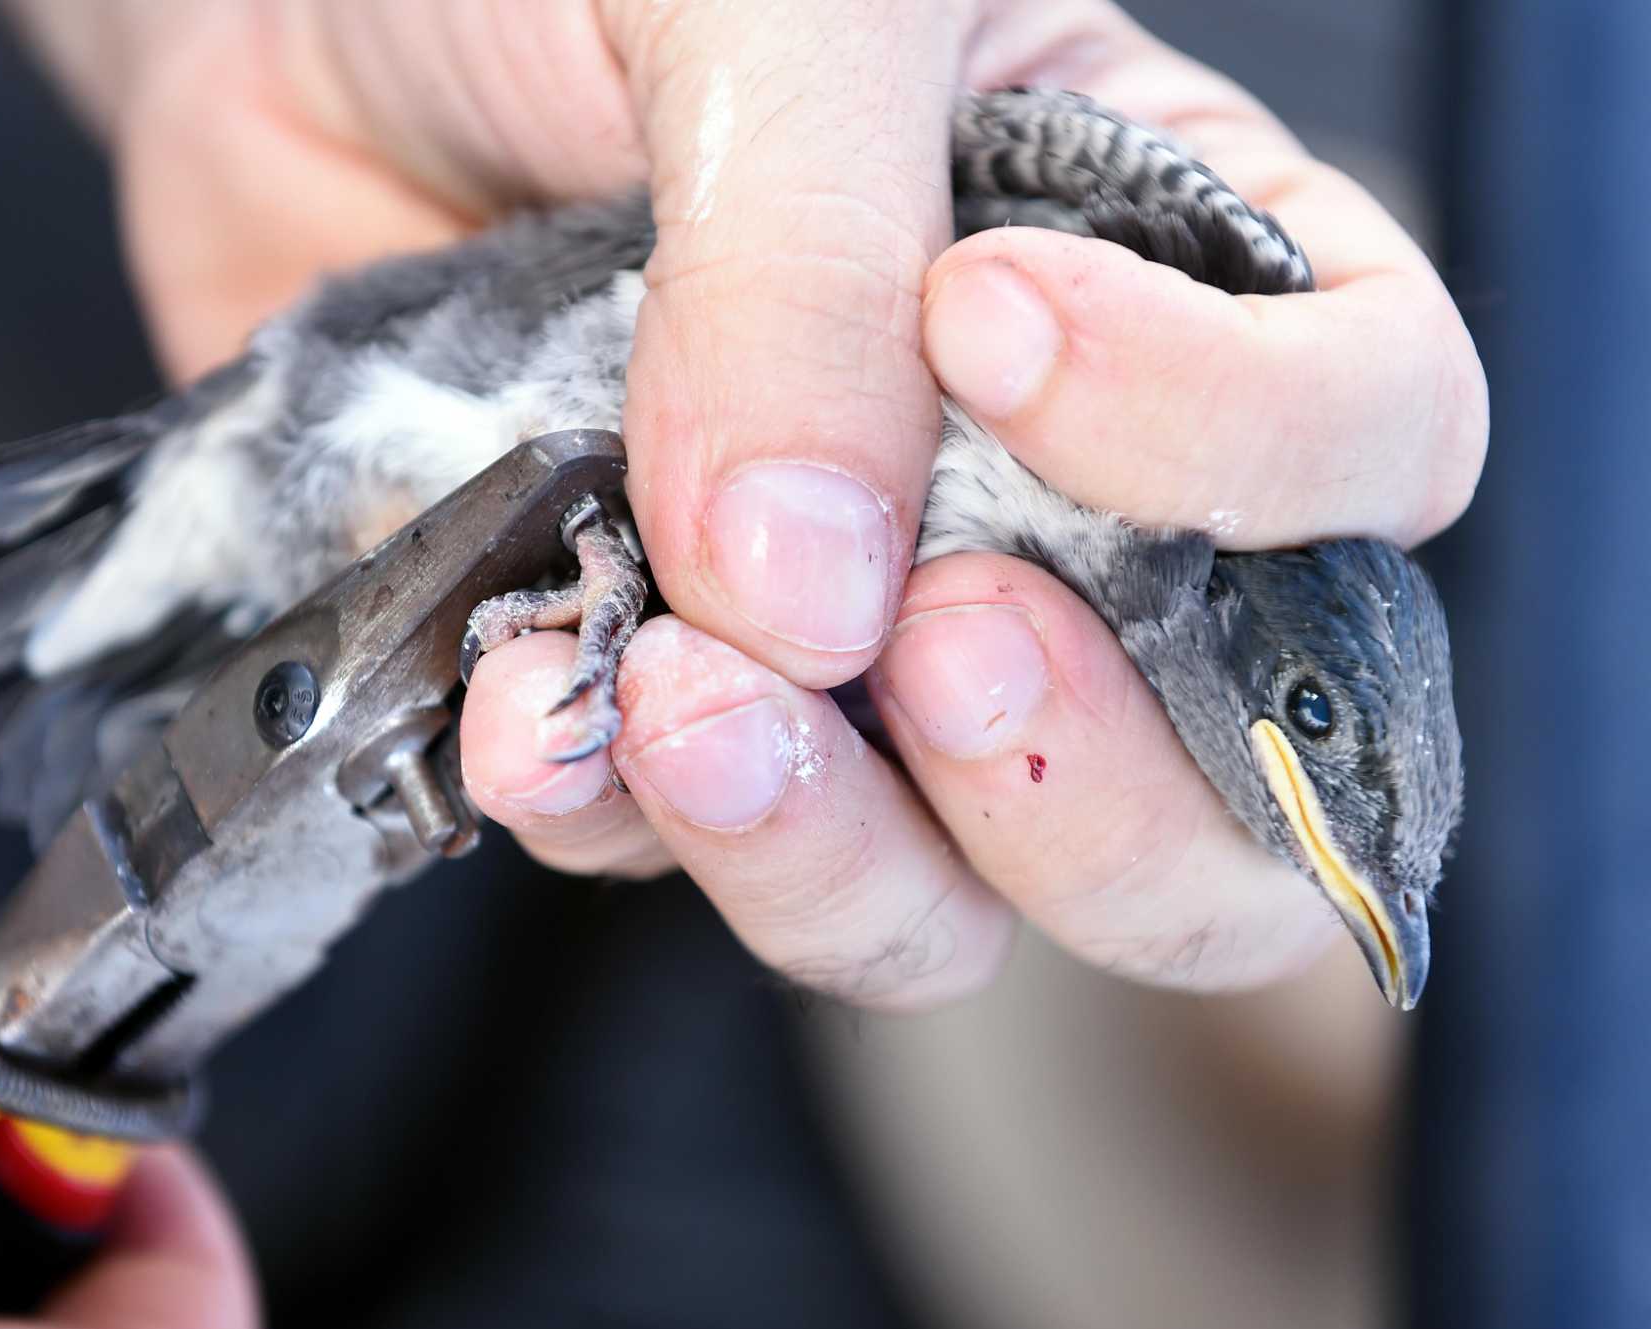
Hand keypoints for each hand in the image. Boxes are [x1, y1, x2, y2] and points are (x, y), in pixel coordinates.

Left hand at [3, 0, 1484, 1005]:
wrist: (315, 16)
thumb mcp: (776, 9)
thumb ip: (816, 275)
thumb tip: (813, 589)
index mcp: (1160, 289)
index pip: (1365, 447)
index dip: (1241, 458)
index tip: (1001, 336)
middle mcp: (1024, 506)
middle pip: (1194, 804)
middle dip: (1077, 796)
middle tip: (925, 649)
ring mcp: (829, 634)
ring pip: (933, 889)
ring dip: (824, 852)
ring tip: (687, 706)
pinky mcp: (641, 688)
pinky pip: (666, 844)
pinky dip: (602, 813)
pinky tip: (524, 708)